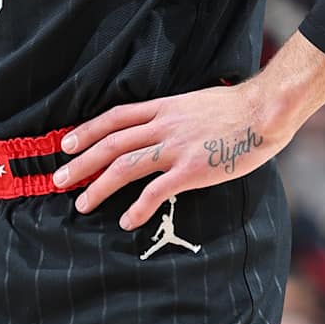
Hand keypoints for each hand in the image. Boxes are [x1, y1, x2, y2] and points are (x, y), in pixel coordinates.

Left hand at [53, 80, 279, 230]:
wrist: (265, 111)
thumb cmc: (239, 108)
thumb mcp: (197, 102)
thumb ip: (176, 115)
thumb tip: (165, 126)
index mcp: (164, 108)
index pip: (115, 117)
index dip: (87, 131)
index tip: (66, 144)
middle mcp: (164, 126)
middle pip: (111, 143)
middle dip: (81, 163)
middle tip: (59, 180)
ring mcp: (176, 147)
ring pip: (125, 165)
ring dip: (99, 186)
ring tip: (82, 205)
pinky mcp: (192, 169)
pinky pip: (157, 191)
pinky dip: (138, 207)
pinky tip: (127, 221)